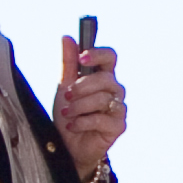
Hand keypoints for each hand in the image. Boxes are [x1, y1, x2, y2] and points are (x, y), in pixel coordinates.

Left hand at [55, 32, 127, 179]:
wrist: (68, 145)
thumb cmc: (69, 114)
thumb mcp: (64, 86)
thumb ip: (68, 63)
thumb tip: (67, 37)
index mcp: (102, 77)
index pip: (110, 57)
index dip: (98, 54)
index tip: (81, 57)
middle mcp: (114, 90)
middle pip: (106, 78)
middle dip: (82, 86)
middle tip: (67, 96)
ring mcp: (118, 108)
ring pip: (103, 98)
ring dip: (79, 107)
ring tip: (67, 114)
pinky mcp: (118, 126)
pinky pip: (102, 118)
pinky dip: (83, 122)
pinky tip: (74, 126)